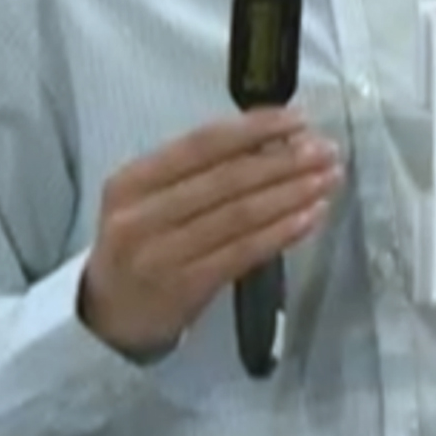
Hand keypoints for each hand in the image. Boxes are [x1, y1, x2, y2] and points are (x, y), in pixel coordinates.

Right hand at [78, 109, 341, 357]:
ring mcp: (162, 255)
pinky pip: (243, 253)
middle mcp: (142, 215)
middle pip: (226, 179)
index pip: (202, 144)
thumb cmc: (140, 244)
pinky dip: (281, 232)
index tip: (299, 119)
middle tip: (327, 151)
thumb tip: (274, 141)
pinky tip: (310, 217)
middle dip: (284, 161)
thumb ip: (198, 172)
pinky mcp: (185, 289)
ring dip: (291, 194)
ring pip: (239, 216)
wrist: (107, 316)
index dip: (254, 129)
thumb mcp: (148, 199)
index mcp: (132, 180)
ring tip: (328, 179)